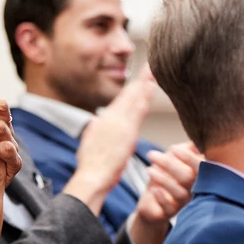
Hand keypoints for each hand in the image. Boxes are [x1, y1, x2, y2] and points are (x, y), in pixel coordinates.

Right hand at [64, 69, 154, 213]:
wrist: (91, 177)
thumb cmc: (91, 166)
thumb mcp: (90, 144)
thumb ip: (94, 131)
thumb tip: (96, 122)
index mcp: (103, 121)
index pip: (121, 102)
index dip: (131, 89)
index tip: (140, 79)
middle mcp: (110, 118)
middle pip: (128, 95)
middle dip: (140, 80)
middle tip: (151, 66)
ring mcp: (118, 123)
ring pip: (133, 98)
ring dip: (144, 83)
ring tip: (154, 70)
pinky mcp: (126, 131)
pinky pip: (138, 109)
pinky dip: (144, 96)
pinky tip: (151, 86)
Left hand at [129, 142, 203, 243]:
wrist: (152, 203)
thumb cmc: (166, 177)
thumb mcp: (175, 160)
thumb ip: (186, 148)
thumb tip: (195, 135)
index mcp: (199, 175)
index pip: (200, 166)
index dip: (189, 157)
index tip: (172, 148)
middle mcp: (195, 189)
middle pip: (188, 177)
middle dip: (170, 164)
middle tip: (152, 154)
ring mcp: (185, 203)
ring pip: (180, 192)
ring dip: (164, 179)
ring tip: (149, 170)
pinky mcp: (170, 213)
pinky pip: (170, 208)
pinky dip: (162, 197)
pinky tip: (154, 189)